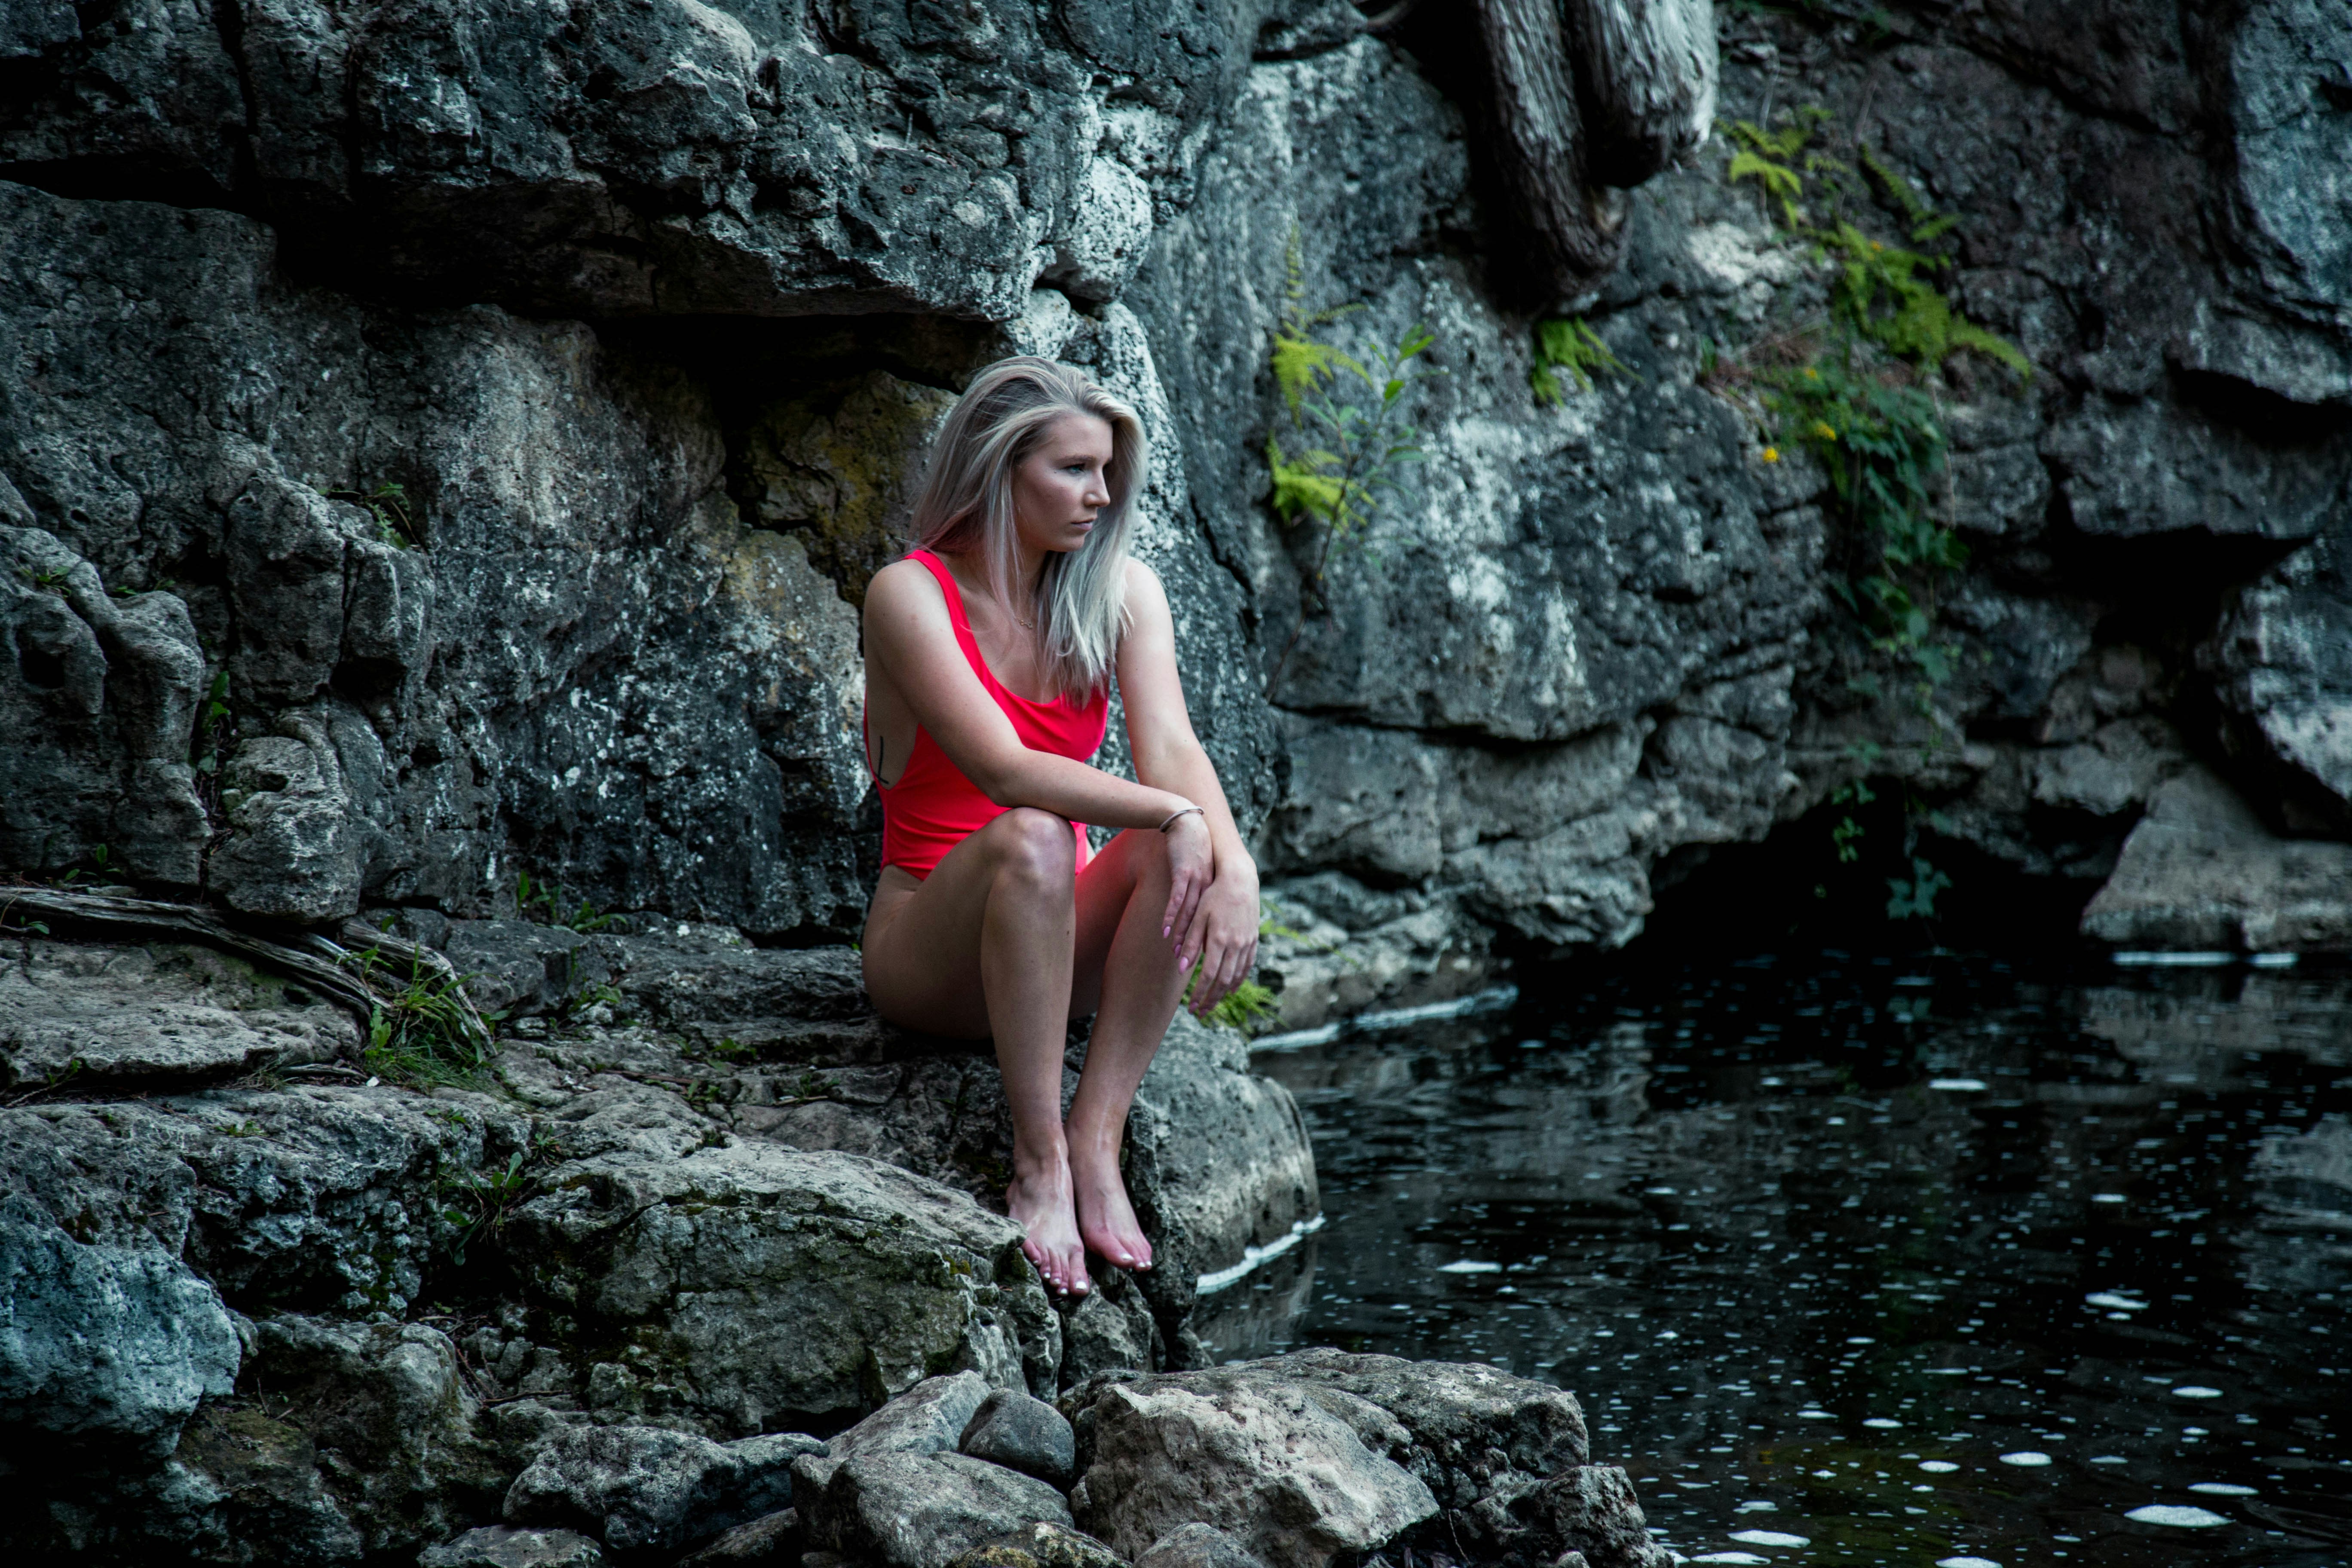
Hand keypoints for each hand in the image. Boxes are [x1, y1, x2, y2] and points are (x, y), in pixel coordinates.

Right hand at [1159, 811, 1213, 960]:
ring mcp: (1197, 879)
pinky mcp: (1183, 872)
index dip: (1209, 940)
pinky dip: (1171, 915)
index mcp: (1215, 887)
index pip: (1214, 919)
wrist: (1186, 821)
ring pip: (1191, 913)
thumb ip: (1202, 887)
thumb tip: (1198, 907)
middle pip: (1203, 921)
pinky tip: (1166, 930)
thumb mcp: (1201, 868)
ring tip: (1177, 953)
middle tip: (1190, 964)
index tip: (1206, 959)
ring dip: (1183, 935)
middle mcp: (1209, 886)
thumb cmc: (1192, 846)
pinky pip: (1177, 898)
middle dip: (1196, 945)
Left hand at [1181, 868, 1259, 1018]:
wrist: (1240, 880)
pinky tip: (1231, 988)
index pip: (1208, 975)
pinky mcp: (1253, 939)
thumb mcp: (1198, 915)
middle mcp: (1235, 944)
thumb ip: (1190, 942)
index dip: (1199, 993)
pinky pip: (1246, 965)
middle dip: (1211, 999)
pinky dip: (1238, 979)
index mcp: (1219, 939)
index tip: (1190, 1007)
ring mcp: (1246, 943)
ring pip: (1236, 976)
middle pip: (1223, 981)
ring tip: (1212, 1003)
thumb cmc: (1214, 895)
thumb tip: (1182, 968)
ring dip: (1223, 993)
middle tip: (1200, 1013)